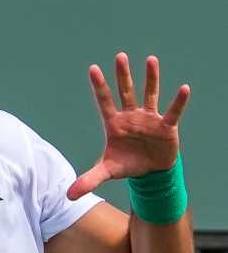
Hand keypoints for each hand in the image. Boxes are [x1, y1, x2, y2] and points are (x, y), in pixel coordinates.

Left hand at [69, 53, 189, 198]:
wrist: (150, 172)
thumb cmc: (127, 165)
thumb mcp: (107, 172)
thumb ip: (89, 180)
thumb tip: (68, 196)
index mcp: (114, 124)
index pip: (104, 101)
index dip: (99, 86)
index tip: (92, 68)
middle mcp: (131, 117)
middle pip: (125, 92)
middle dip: (122, 76)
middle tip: (119, 56)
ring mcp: (149, 119)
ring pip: (149, 95)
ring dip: (151, 78)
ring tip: (150, 59)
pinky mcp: (166, 126)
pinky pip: (173, 112)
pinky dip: (178, 102)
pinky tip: (184, 89)